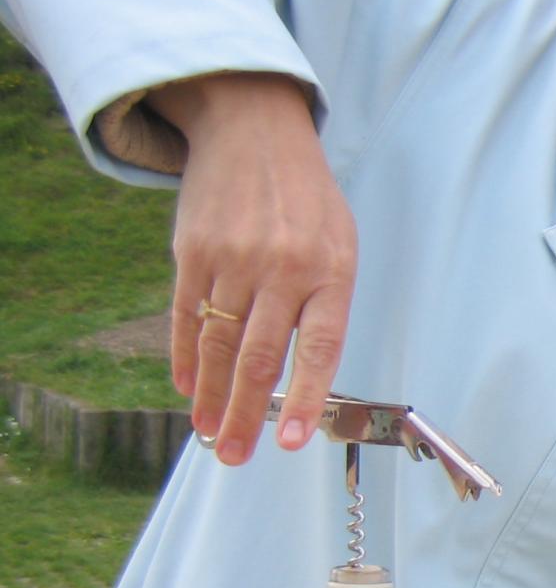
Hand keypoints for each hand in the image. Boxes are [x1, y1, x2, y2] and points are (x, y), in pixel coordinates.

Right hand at [148, 73, 356, 465]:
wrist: (253, 130)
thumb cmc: (308, 200)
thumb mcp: (340, 243)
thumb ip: (325, 303)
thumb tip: (305, 372)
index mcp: (330, 270)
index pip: (319, 349)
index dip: (306, 399)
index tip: (291, 444)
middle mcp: (281, 268)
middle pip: (259, 357)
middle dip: (245, 414)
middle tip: (234, 456)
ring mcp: (232, 259)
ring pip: (217, 344)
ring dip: (210, 395)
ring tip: (209, 433)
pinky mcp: (192, 251)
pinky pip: (186, 316)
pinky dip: (184, 356)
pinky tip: (186, 386)